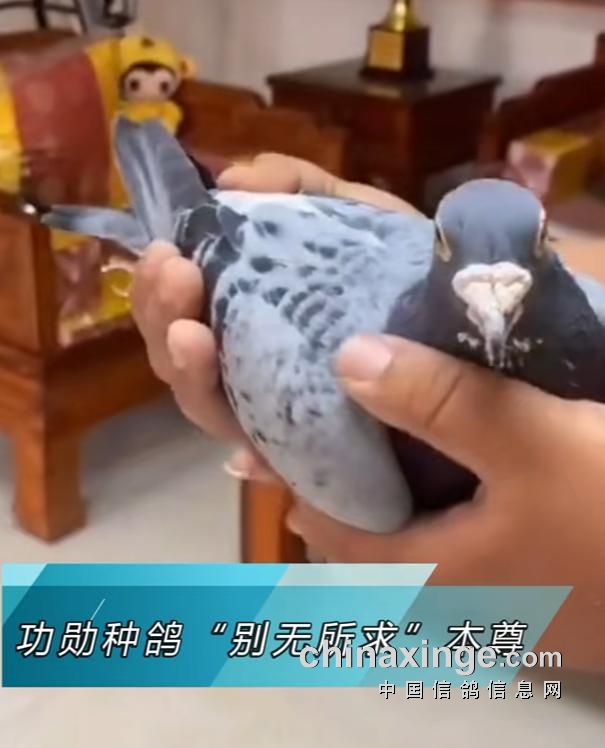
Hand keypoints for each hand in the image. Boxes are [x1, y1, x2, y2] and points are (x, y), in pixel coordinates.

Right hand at [130, 153, 419, 477]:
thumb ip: (303, 190)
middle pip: (187, 360)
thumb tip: (233, 177)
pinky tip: (247, 451)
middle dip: (164, 320)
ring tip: (191, 336)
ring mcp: (284, 412)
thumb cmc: (412, 272)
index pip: (187, 312)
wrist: (481, 326)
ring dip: (192, 375)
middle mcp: (256, 364)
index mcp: (254, 313)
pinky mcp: (321, 454)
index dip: (162, 290)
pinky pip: (278, 463)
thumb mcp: (358, 219)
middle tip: (174, 278)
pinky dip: (259, 457)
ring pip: (215, 409)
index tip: (166, 254)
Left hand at [286, 334, 604, 670]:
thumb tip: (346, 360)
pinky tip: (453, 461)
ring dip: (389, 491)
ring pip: (413, 539)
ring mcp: (493, 599)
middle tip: (323, 418)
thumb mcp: (531, 443)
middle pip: (365, 540)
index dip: (295, 480)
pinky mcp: (529, 583)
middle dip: (338, 484)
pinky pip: (458, 539)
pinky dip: (437, 498)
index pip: (327, 529)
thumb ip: (440, 403)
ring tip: (378, 427)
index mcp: (429, 573)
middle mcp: (450, 597)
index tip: (274, 427)